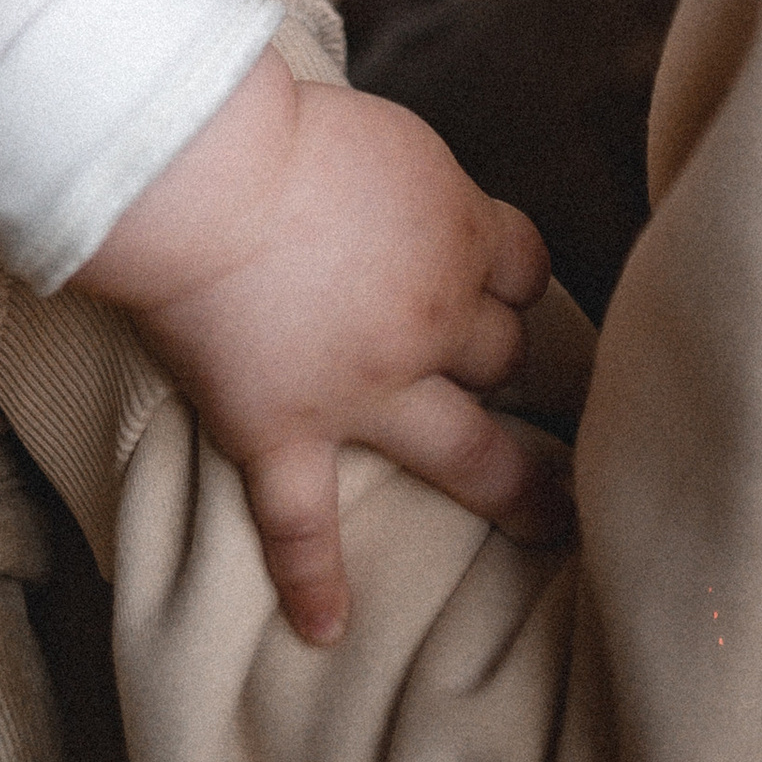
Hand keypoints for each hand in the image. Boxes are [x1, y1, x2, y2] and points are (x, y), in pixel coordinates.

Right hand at [77, 38, 567, 645]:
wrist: (207, 177)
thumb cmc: (285, 131)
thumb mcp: (389, 136)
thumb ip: (419, 186)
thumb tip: (418, 204)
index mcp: (456, 234)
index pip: (522, 266)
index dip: (516, 277)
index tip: (514, 289)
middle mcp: (429, 321)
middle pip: (504, 354)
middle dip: (516, 367)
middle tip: (554, 404)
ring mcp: (360, 389)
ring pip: (461, 448)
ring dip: (506, 480)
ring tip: (546, 517)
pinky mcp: (282, 430)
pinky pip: (300, 521)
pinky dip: (310, 578)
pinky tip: (325, 630)